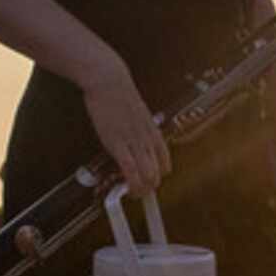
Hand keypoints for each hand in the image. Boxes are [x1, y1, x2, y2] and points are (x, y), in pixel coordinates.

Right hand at [82, 64, 168, 195]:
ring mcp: (133, 141)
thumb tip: (137, 141)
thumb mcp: (137, 114)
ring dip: (141, 190)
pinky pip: (129, 168)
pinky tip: (127, 188)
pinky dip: (130, 182)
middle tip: (141, 193)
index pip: (165, 162)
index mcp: (153, 132)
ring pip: (146, 174)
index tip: (151, 182)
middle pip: (157, 172)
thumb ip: (139, 130)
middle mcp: (147, 139)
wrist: (110, 81)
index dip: (159, 176)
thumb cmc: (120, 95)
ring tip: (135, 194)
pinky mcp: (117, 142)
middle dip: (150, 187)